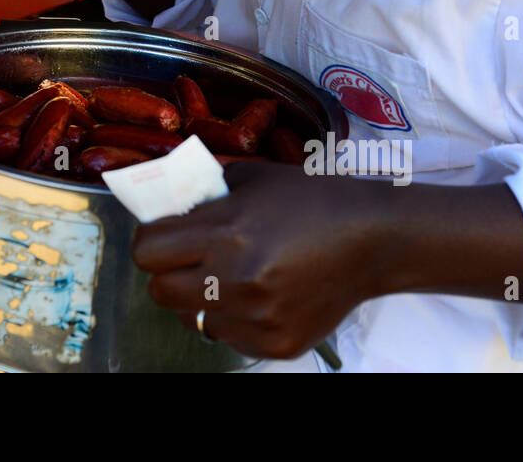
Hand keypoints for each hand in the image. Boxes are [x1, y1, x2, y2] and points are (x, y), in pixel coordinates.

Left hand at [130, 159, 522, 358]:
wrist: (374, 240)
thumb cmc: (312, 200)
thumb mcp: (254, 180)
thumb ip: (207, 194)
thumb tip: (169, 203)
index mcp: (227, 231)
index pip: (148, 250)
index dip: (150, 240)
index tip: (162, 233)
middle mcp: (236, 278)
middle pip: (159, 290)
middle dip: (167, 271)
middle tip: (187, 258)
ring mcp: (257, 316)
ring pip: (190, 317)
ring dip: (196, 298)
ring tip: (223, 277)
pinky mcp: (276, 343)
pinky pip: (226, 337)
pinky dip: (230, 318)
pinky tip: (255, 294)